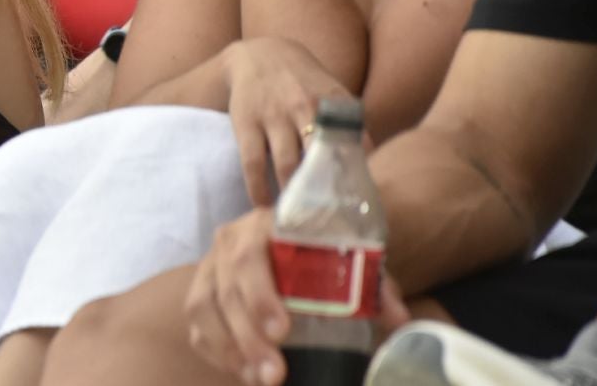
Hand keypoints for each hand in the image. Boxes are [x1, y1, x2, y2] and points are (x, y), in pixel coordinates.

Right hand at [187, 207, 411, 385]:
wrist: (292, 244)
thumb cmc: (323, 255)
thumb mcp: (350, 263)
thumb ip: (373, 288)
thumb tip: (400, 318)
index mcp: (264, 225)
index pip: (251, 254)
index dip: (260, 294)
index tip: (283, 330)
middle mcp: (229, 241)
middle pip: (228, 289)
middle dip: (248, 335)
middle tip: (275, 373)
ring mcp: (209, 267)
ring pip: (205, 309)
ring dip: (231, 349)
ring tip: (260, 380)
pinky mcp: (201, 292)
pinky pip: (196, 325)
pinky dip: (216, 352)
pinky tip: (242, 374)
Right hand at [222, 38, 353, 204]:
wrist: (261, 53)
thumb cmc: (304, 82)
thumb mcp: (333, 93)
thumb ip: (353, 125)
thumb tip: (371, 164)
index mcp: (332, 103)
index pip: (352, 146)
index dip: (357, 176)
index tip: (358, 205)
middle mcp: (304, 107)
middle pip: (319, 160)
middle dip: (324, 193)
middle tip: (328, 220)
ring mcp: (273, 115)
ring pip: (287, 166)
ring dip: (292, 197)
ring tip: (297, 217)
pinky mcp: (246, 122)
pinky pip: (253, 163)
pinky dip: (257, 188)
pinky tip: (262, 203)